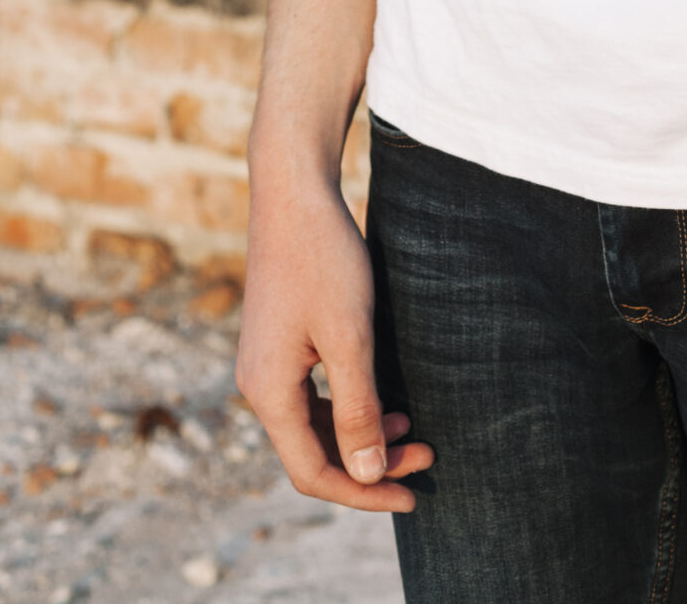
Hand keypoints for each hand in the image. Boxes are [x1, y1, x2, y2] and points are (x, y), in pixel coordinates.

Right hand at [236, 172, 432, 512]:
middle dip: (370, 463)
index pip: (314, 471)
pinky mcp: (279, 343)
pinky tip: (385, 400)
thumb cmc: (323, 257)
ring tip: (413, 429)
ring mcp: (267, 363)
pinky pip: (313, 396)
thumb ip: (358, 407)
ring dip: (363, 435)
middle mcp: (259, 386)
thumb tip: (367, 472)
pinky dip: (350, 408)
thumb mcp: (350, 336)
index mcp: (270, 392)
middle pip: (314, 452)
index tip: (412, 496)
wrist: (293, 191)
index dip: (364, 493)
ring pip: (315, 425)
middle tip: (427, 458)